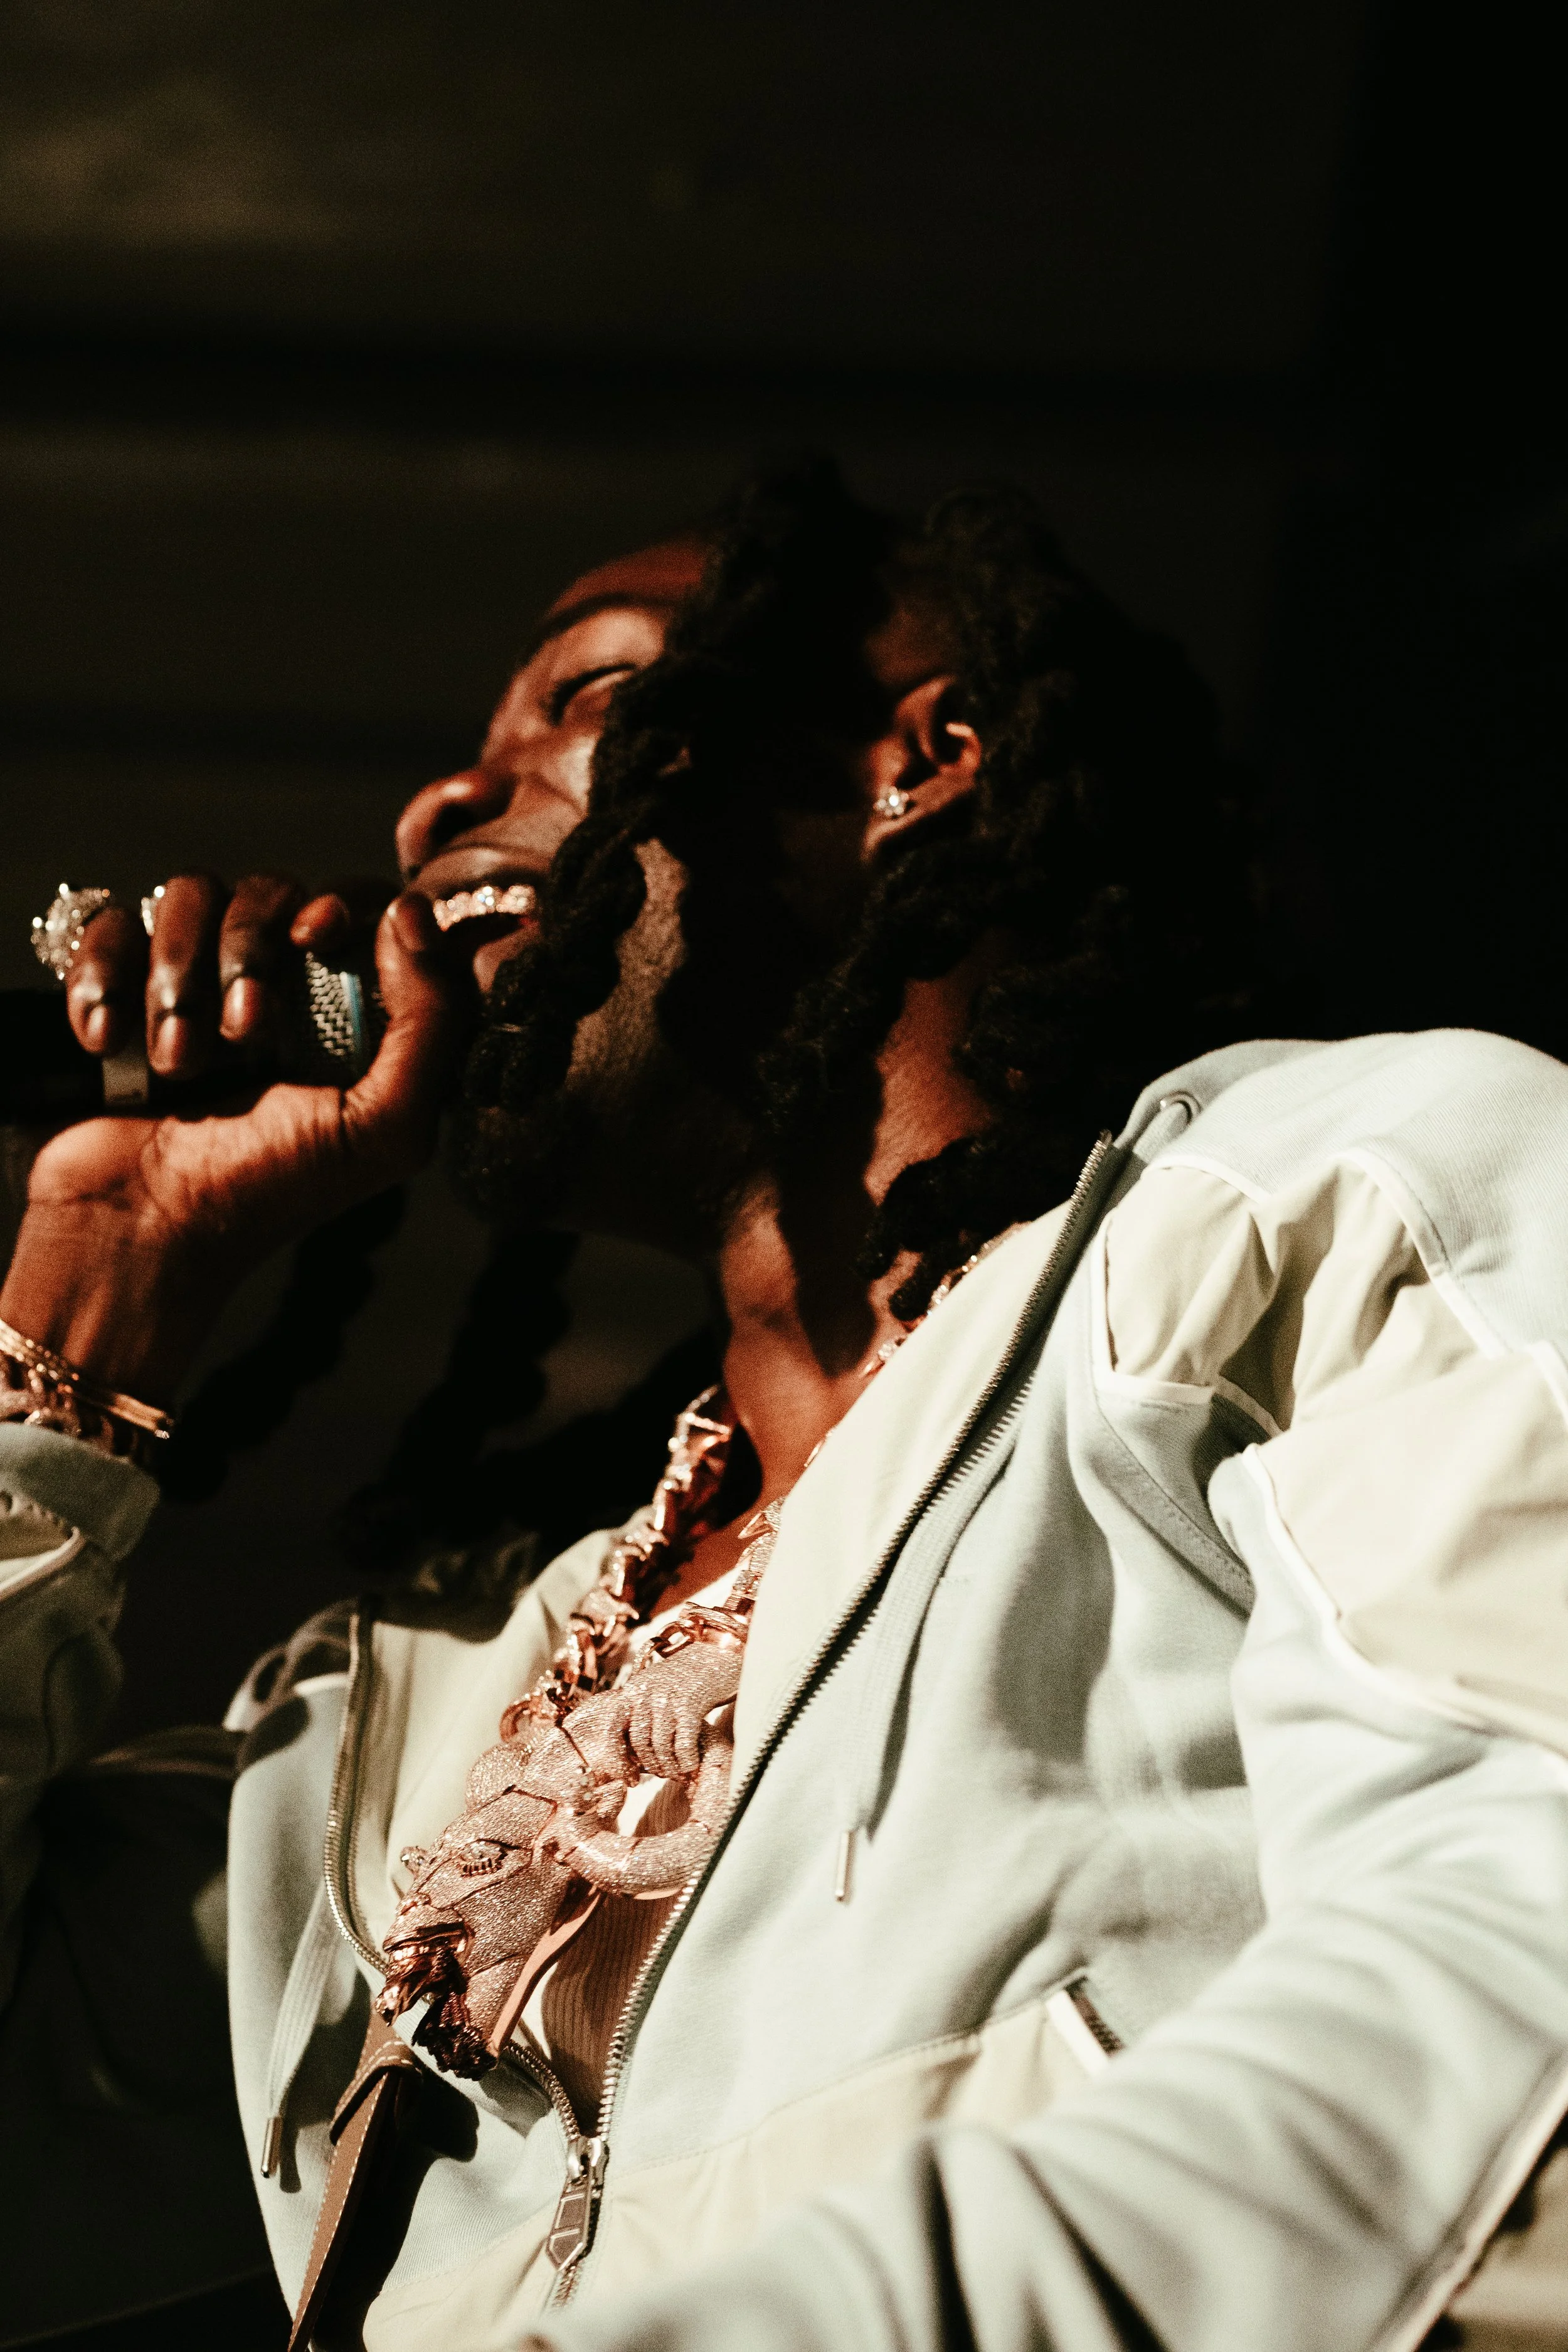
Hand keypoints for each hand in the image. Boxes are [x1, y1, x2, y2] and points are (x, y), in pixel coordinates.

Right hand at [0, 894, 472, 1402]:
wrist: (141, 1231)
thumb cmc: (268, 1190)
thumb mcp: (383, 1126)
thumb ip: (431, 1023)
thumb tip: (415, 911)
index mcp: (345, 1012)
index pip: (356, 905)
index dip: (339, 902)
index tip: (316, 935)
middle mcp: (273, 986)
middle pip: (268, 890)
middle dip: (250, 952)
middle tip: (244, 1033)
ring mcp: (191, 982)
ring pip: (187, 897)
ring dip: (179, 978)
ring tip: (177, 1064)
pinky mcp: (118, 986)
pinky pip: (112, 925)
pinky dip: (106, 978)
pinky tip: (109, 1042)